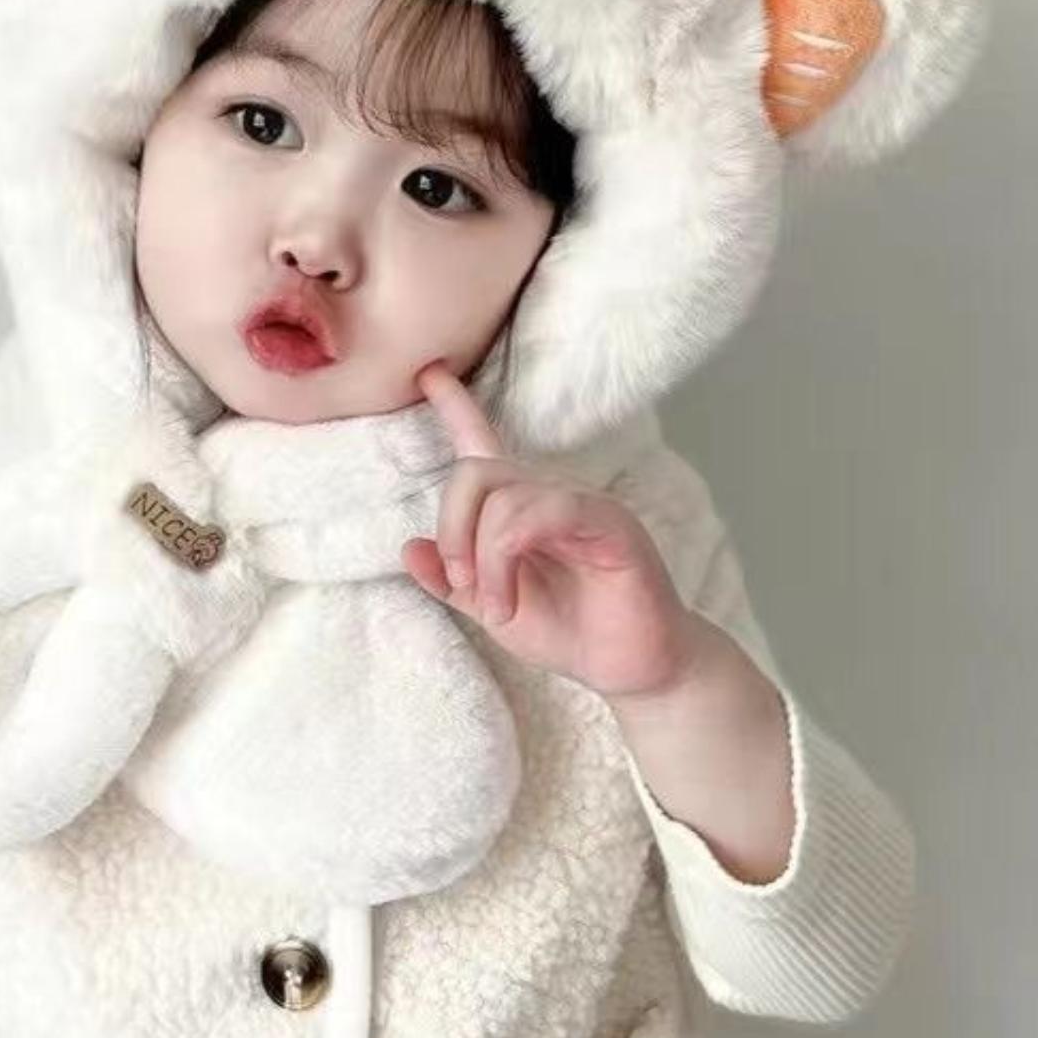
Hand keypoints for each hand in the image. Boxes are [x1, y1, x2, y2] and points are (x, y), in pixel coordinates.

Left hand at [402, 359, 704, 700]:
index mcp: (518, 508)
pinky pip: (543, 512)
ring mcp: (579, 503)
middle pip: (474, 471)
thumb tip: (407, 548)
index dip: (454, 406)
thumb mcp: (494, 609)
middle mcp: (546, 494)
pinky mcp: (607, 522)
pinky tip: (509, 599)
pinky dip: (507, 558)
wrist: (629, 667)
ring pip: (503, 497)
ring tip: (496, 606)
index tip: (428, 370)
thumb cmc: (570, 632)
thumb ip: (452, 581)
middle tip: (462, 582)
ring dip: (483, 558)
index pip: (481, 443)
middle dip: (452, 529)